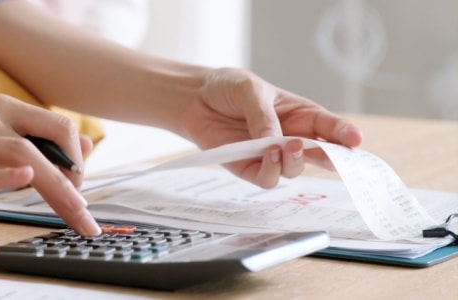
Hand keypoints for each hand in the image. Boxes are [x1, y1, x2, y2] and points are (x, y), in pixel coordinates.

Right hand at [0, 94, 100, 235]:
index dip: (79, 157)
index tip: (82, 188)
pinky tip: (25, 179)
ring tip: (72, 210)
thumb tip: (85, 147)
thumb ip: (32, 136)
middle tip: (83, 211)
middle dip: (75, 178)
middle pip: (48, 141)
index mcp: (3, 108)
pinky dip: (6, 174)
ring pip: (22, 154)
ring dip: (55, 185)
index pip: (58, 127)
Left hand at [182, 68, 362, 187]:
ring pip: (294, 170)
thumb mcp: (249, 89)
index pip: (330, 127)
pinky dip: (270, 170)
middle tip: (332, 156)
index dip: (345, 135)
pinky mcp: (249, 168)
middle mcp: (291, 138)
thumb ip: (263, 114)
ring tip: (284, 146)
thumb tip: (275, 140)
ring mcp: (271, 155)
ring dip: (293, 162)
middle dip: (332, 159)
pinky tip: (266, 153)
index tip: (356, 140)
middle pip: (321, 156)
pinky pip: (267, 179)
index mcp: (301, 115)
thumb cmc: (228, 89)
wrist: (194, 99)